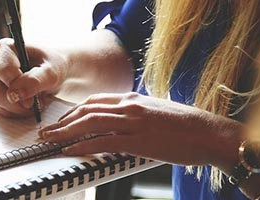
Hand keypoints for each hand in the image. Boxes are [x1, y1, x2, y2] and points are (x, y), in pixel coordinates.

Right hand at [0, 38, 64, 117]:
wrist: (48, 70)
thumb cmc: (50, 66)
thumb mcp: (51, 72)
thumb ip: (35, 81)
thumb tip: (16, 94)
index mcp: (5, 47)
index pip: (5, 73)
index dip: (19, 89)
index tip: (33, 100)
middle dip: (16, 104)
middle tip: (33, 105)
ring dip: (15, 108)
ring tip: (31, 102)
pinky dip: (11, 110)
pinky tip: (23, 104)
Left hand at [38, 92, 241, 166]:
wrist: (211, 133)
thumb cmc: (189, 128)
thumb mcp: (158, 114)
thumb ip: (138, 116)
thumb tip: (123, 126)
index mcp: (135, 99)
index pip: (95, 101)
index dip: (74, 111)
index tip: (62, 121)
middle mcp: (131, 106)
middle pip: (87, 110)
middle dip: (63, 121)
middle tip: (47, 132)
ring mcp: (134, 121)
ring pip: (90, 123)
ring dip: (65, 132)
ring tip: (50, 140)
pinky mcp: (139, 139)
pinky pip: (103, 141)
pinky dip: (82, 145)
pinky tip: (70, 150)